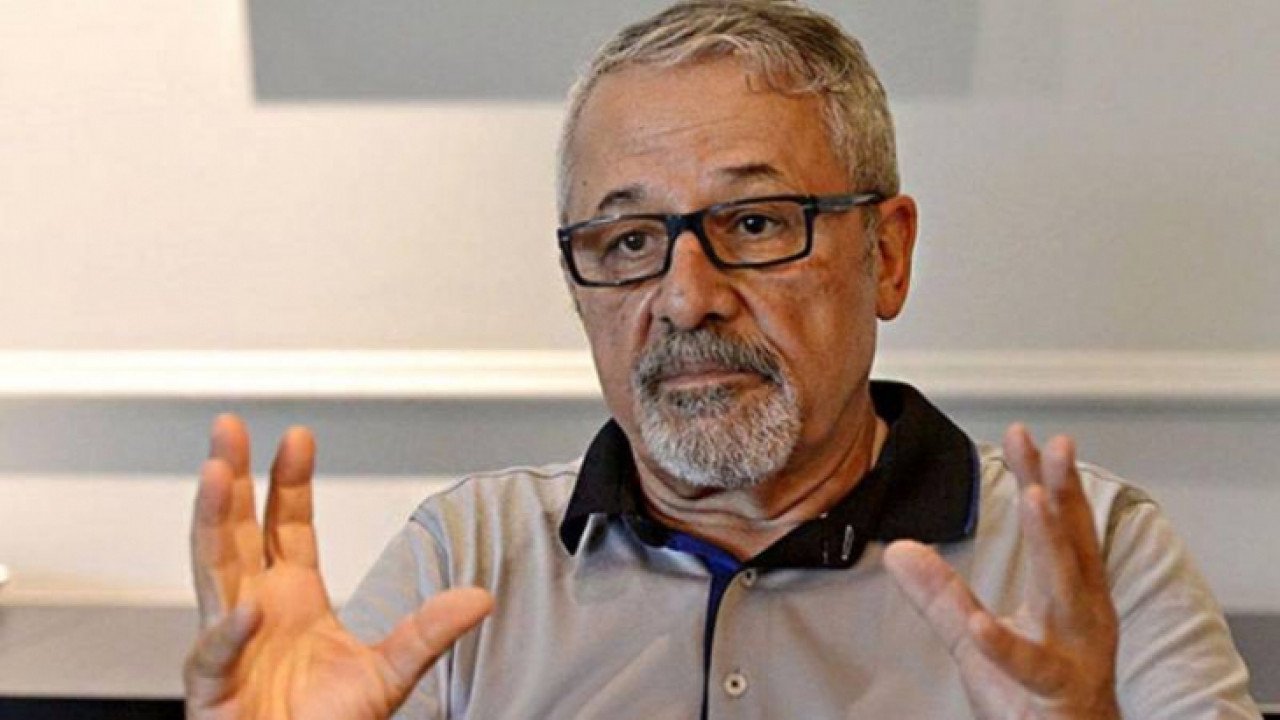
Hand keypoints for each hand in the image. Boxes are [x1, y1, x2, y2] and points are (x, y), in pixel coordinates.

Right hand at [184, 415, 492, 718]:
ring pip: (210, 573)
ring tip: (216, 475)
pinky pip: (214, 656)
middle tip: (229, 428)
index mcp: (291, 598)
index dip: (288, 480)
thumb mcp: (390, 673)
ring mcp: (228, 646)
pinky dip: (227, 634)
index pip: (285, 525)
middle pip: (234, 531)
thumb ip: (428, 633)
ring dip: (210, 522)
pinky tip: (245, 609)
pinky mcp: (212, 691)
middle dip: (230, 478)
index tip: (298, 437)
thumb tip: (480, 597)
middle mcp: (254, 611)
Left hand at [883, 425, 1119, 718]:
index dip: (1047, 478)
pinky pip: (1028, 666)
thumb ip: (941, 592)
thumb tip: (897, 548)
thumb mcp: (976, 634)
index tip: (1028, 434)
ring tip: (1034, 499)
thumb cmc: (1031, 694)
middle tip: (1051, 446)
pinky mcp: (1052, 692)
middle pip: (1071, 543)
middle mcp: (1081, 616)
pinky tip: (981, 623)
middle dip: (1061, 491)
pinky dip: (1003, 643)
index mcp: (1070, 596)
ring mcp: (1073, 653)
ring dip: (1050, 542)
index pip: (1061, 526)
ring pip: (1064, 590)